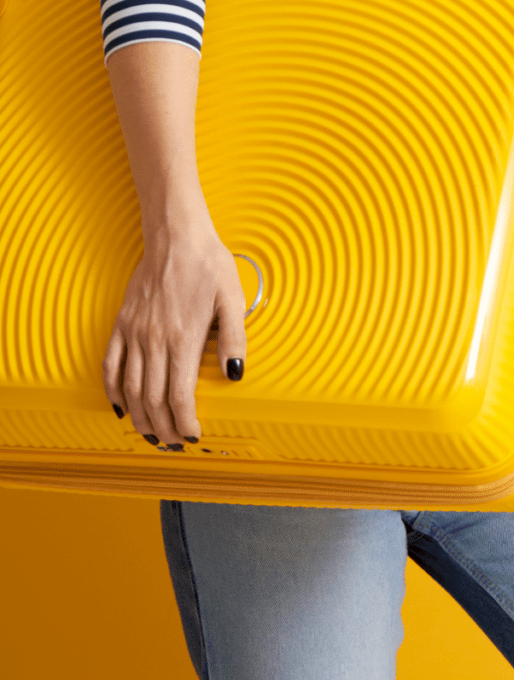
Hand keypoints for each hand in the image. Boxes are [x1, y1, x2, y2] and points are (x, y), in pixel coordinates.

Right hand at [102, 226, 247, 447]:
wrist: (176, 236)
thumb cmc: (209, 265)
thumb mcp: (233, 299)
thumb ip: (235, 340)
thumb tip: (236, 375)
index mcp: (183, 338)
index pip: (180, 396)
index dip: (186, 423)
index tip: (194, 436)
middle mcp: (155, 340)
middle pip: (153, 399)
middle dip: (164, 429)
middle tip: (174, 444)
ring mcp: (135, 332)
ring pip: (131, 388)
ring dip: (140, 418)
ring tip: (151, 435)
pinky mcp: (122, 323)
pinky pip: (111, 364)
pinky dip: (113, 391)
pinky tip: (121, 407)